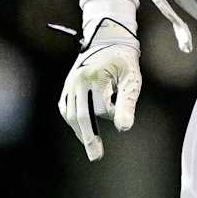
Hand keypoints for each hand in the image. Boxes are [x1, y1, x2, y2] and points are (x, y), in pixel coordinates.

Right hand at [56, 19, 141, 160]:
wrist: (109, 40)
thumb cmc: (124, 62)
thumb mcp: (131, 80)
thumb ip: (127, 104)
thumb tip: (124, 128)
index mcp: (94, 76)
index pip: (101, 108)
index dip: (113, 112)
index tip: (121, 108)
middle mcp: (78, 80)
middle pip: (80, 116)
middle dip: (89, 138)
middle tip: (96, 157)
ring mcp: (70, 83)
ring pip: (70, 114)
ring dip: (80, 131)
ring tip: (92, 146)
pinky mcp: (67, 86)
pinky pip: (65, 108)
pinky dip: (73, 121)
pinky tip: (83, 131)